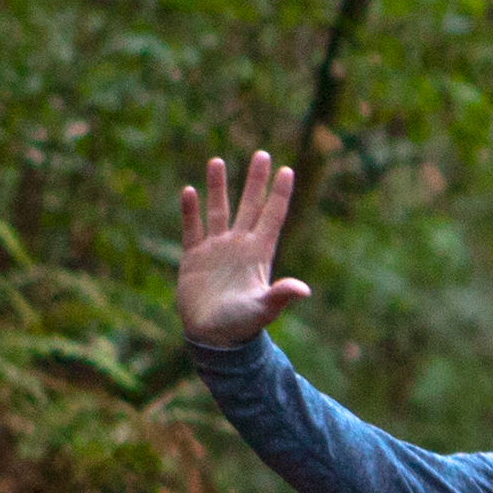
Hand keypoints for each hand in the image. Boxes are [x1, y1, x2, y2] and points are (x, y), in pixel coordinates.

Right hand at [176, 151, 313, 347]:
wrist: (212, 338)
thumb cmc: (241, 325)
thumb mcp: (263, 309)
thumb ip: (280, 296)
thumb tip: (303, 290)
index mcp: (258, 254)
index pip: (272, 217)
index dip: (279, 194)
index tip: (287, 169)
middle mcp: (239, 246)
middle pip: (249, 206)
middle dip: (255, 181)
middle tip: (262, 154)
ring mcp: (216, 249)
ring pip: (218, 211)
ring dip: (218, 187)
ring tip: (218, 161)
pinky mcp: (193, 258)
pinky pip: (191, 229)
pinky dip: (190, 211)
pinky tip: (189, 190)